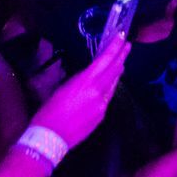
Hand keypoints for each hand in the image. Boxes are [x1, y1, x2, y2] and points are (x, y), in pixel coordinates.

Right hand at [28, 33, 128, 148]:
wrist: (50, 139)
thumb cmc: (48, 111)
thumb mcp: (62, 88)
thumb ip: (79, 80)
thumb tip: (89, 75)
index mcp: (85, 82)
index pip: (105, 60)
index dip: (115, 47)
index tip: (122, 37)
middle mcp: (97, 92)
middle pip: (114, 71)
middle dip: (121, 57)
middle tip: (127, 45)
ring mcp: (102, 105)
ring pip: (112, 85)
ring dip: (116, 72)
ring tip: (120, 62)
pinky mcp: (101, 116)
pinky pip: (107, 98)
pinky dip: (108, 88)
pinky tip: (107, 85)